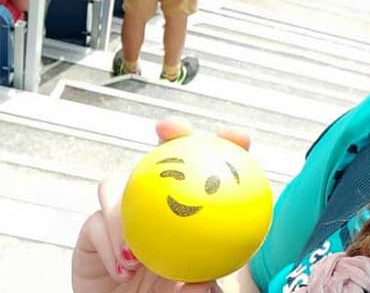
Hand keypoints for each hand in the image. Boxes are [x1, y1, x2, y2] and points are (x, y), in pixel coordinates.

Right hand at [71, 118, 251, 292]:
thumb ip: (199, 286)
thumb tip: (201, 284)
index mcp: (195, 208)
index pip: (216, 169)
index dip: (229, 144)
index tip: (237, 136)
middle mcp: (158, 202)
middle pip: (166, 158)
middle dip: (172, 134)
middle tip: (172, 131)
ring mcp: (124, 211)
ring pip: (118, 185)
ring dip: (125, 205)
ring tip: (137, 239)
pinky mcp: (94, 228)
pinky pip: (94, 223)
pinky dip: (109, 241)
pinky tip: (123, 266)